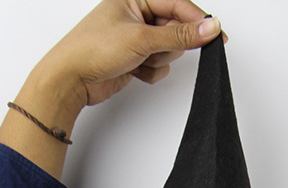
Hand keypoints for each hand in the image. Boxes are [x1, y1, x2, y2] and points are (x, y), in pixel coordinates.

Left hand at [0, 0, 222, 179]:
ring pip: (167, 51)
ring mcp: (134, 39)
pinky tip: (134, 72)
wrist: (71, 79)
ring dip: (157, 60)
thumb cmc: (93, 49)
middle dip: (169, 45)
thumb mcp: (142, 38)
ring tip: (138, 61)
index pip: (177, 5)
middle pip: (174, 29)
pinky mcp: (133, 60)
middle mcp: (135, 15)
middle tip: (156, 50)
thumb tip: (209, 27)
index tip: (216, 35)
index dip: (197, 21)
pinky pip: (157, 67)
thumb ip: (179, 34)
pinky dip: (150, 72)